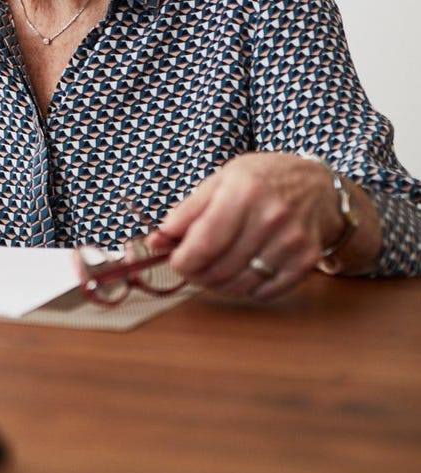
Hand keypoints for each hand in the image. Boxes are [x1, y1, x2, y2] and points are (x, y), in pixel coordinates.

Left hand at [150, 152, 373, 299]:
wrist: (317, 186)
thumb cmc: (261, 180)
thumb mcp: (220, 181)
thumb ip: (187, 211)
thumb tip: (156, 240)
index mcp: (243, 193)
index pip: (205, 242)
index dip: (183, 260)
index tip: (174, 261)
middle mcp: (270, 218)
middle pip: (221, 267)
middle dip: (196, 274)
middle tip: (190, 268)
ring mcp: (292, 242)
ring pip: (241, 284)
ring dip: (218, 285)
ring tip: (211, 272)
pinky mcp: (306, 261)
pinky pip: (267, 292)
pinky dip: (246, 290)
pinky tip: (240, 274)